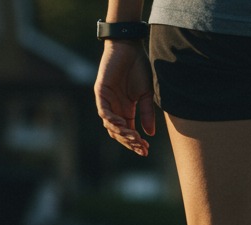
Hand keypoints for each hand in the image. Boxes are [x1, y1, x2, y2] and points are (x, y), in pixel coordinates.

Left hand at [94, 41, 155, 155]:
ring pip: (110, 125)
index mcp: (126, 110)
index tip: (146, 151)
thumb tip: (150, 133)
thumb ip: (147, 113)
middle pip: (119, 133)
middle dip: (130, 142)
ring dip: (122, 133)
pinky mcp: (100, 93)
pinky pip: (104, 111)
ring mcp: (106, 102)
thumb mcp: (146, 94)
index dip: (136, 143)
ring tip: (135, 137)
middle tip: (141, 148)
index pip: (129, 132)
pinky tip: (123, 124)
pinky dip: (112, 120)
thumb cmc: (139, 68)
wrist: (129, 48)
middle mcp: (115, 108)